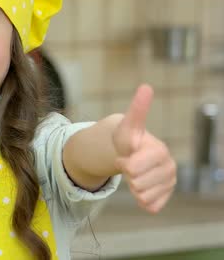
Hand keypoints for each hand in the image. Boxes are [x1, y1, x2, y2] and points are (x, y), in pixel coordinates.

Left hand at [112, 84, 176, 213]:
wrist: (130, 154)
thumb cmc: (128, 140)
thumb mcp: (128, 125)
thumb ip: (137, 109)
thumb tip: (146, 87)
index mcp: (160, 151)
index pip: (133, 167)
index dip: (123, 163)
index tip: (124, 155)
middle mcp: (170, 167)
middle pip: (136, 184)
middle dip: (128, 175)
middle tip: (129, 165)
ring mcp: (169, 183)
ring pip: (142, 196)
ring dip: (133, 188)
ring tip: (135, 174)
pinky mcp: (166, 196)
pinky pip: (150, 207)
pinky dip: (141, 200)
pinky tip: (142, 187)